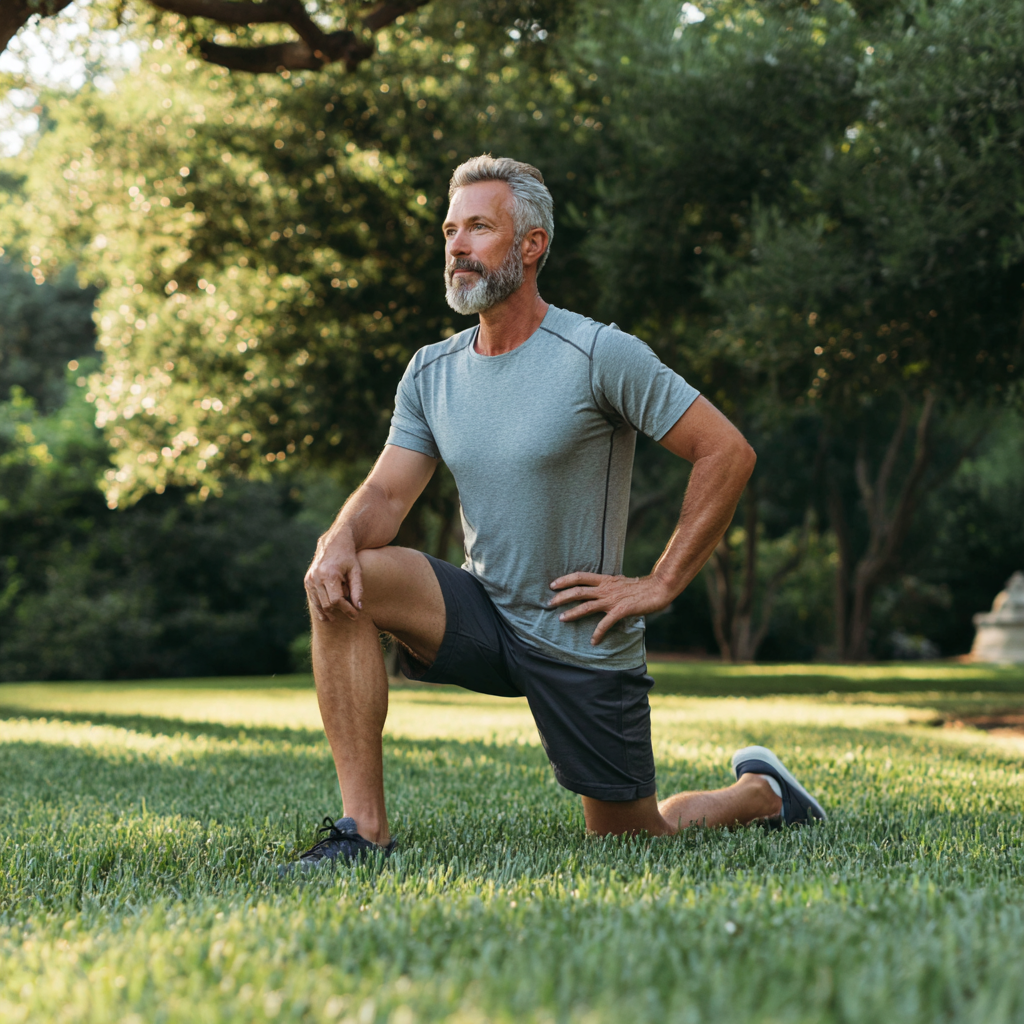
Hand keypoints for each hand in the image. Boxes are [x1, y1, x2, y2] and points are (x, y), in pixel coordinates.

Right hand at [304, 527, 363, 622]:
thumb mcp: (356, 571)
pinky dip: (319, 608)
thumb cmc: (348, 556)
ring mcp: (310, 579)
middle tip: (350, 614)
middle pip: (327, 604)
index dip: (347, 610)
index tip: (356, 614)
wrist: (334, 542)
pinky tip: (326, 616)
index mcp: (330, 574)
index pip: (337, 600)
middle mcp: (317, 577)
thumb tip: (359, 608)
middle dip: (339, 611)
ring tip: (336, 619)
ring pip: (318, 603)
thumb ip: (357, 590)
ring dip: (327, 613)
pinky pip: (312, 598)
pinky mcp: (307, 580)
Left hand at [548, 572, 673, 644]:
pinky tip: (593, 641)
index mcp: (605, 580)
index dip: (565, 579)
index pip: (580, 576)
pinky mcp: (621, 610)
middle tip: (549, 603)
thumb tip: (601, 588)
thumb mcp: (621, 582)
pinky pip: (605, 623)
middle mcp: (606, 588)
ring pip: (586, 606)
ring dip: (572, 613)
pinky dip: (598, 633)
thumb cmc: (641, 587)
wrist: (659, 588)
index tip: (553, 585)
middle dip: (561, 597)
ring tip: (561, 619)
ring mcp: (612, 599)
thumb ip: (609, 585)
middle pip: (578, 591)